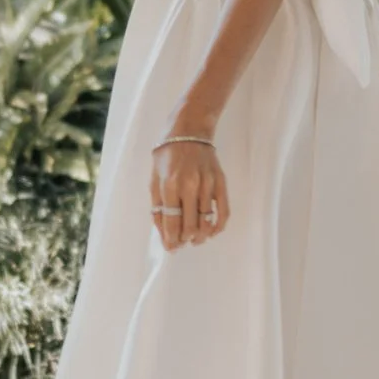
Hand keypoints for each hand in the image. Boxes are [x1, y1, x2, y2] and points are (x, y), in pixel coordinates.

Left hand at [151, 132, 227, 249]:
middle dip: (184, 240)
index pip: (172, 222)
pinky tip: (212, 232)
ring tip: (195, 240)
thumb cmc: (167, 155)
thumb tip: (164, 233)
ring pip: (207, 222)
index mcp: (170, 185)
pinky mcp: (220, 183)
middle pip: (190, 226)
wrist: (189, 131)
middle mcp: (190, 186)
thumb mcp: (154, 179)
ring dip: (200, 236)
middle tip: (181, 243)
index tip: (172, 248)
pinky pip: (224, 211)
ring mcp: (207, 185)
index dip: (171, 240)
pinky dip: (218, 226)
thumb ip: (158, 206)